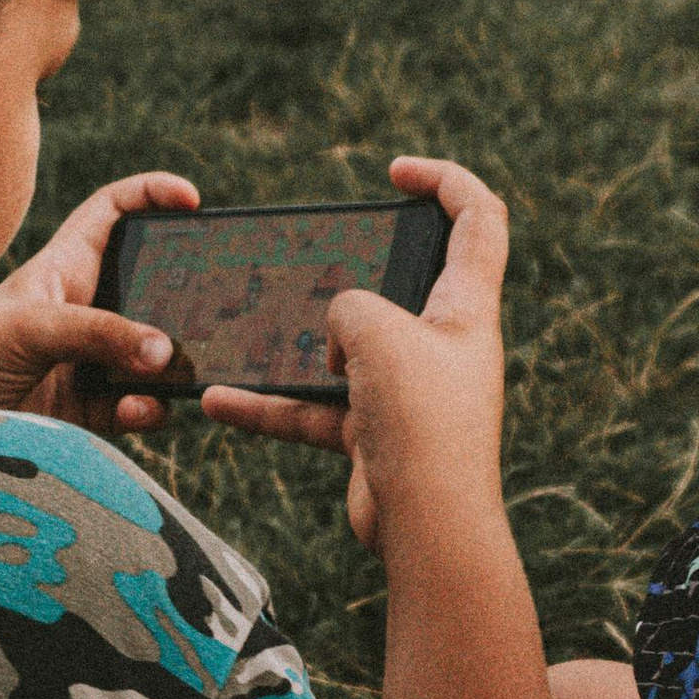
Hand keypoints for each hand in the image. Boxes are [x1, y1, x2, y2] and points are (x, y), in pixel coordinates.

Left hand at [0, 171, 197, 431]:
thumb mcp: (30, 327)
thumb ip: (98, 333)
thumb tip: (163, 351)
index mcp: (64, 267)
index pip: (113, 213)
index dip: (151, 195)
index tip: (192, 199)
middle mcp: (83, 309)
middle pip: (150, 286)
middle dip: (183, 294)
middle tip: (215, 303)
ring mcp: (89, 360)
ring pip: (151, 354)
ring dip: (169, 363)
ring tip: (174, 369)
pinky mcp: (89, 409)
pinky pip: (137, 405)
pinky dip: (146, 409)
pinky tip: (140, 410)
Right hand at [200, 158, 507, 554]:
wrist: (427, 526)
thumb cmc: (419, 420)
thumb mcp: (377, 331)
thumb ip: (349, 305)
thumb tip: (338, 335)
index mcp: (466, 307)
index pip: (478, 219)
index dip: (445, 180)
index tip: (395, 172)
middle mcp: (444, 345)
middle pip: (406, 283)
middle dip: (357, 268)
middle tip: (315, 260)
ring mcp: (409, 391)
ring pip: (346, 352)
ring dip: (295, 347)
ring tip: (248, 335)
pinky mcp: (376, 435)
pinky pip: (315, 410)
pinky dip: (271, 406)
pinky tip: (220, 403)